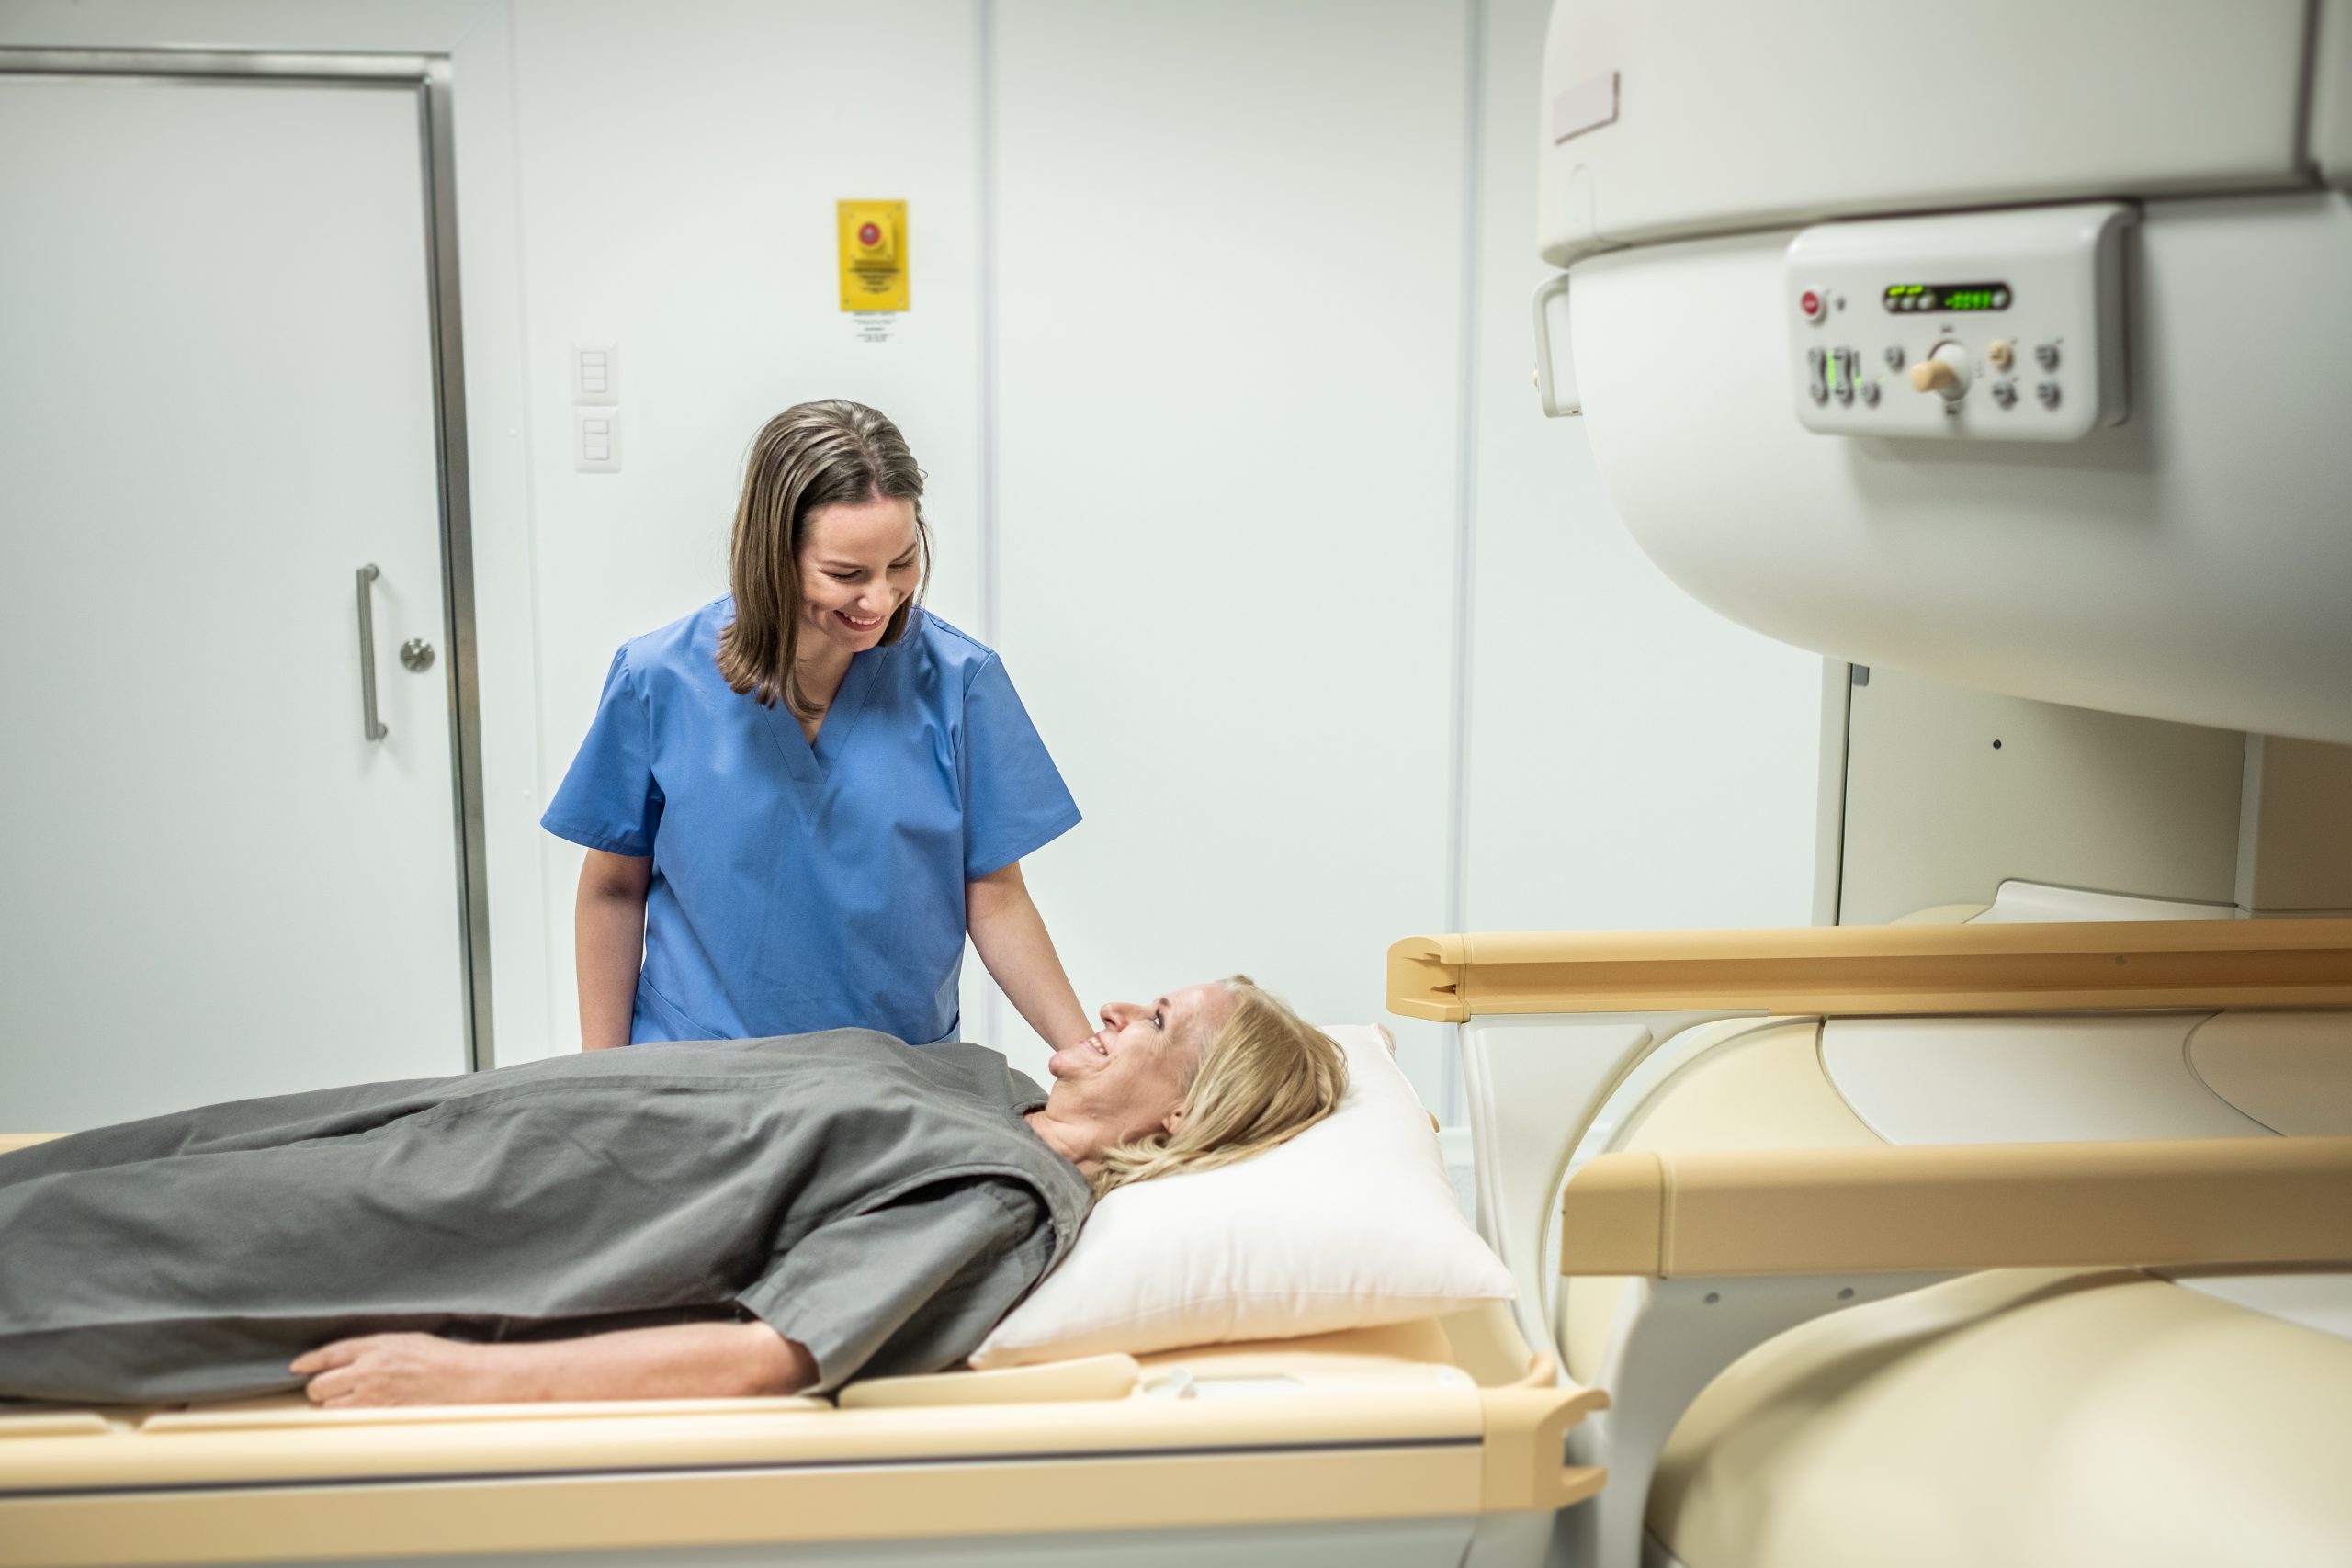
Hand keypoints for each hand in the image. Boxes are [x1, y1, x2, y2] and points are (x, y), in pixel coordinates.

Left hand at [292, 1332, 487, 1406]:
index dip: (307, 1361)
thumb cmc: (439, 1357)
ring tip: (349, 1400)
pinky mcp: (380, 1416)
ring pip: (329, 1408)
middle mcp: (367, 1371)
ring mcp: (372, 1397)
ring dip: (333, 1405)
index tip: (297, 1367)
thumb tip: (341, 1357)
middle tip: (329, 1388)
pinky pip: (348, 1420)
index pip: (327, 1354)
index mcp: (374, 1347)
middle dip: (319, 1388)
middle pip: (318, 1386)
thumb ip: (370, 1346)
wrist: (463, 1378)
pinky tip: (359, 1411)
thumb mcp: (402, 1339)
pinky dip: (348, 1417)